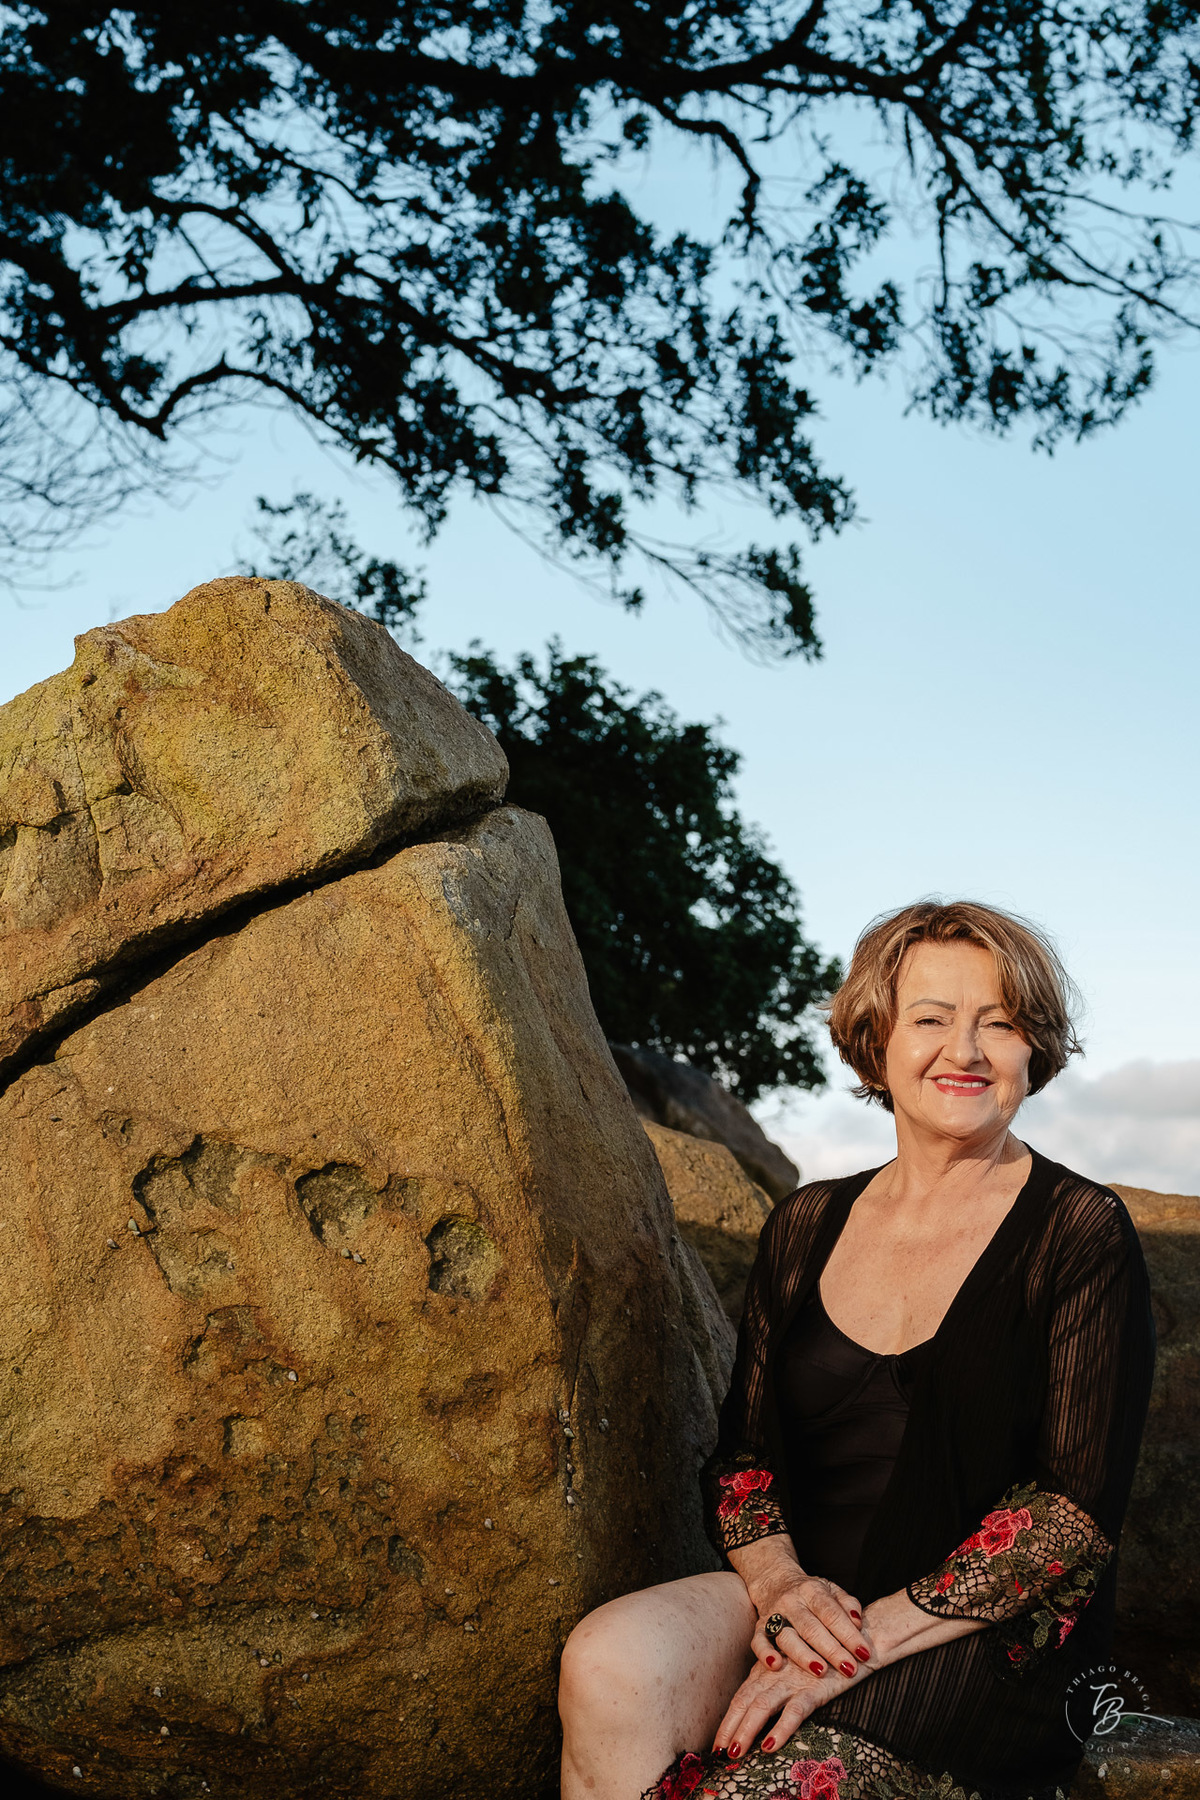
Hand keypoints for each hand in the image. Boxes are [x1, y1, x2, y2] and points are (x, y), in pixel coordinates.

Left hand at [713, 1653, 858, 1759]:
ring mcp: (794, 1679)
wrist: (856, 1637)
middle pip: (745, 1700)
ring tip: (735, 1752)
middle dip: (730, 1726)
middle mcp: (776, 1672)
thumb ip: (778, 1681)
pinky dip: (781, 1728)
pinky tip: (770, 1745)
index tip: (717, 1743)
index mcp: (769, 1668)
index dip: (729, 1718)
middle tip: (716, 1752)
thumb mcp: (796, 1666)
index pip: (742, 1695)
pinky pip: (795, 1711)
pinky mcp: (815, 1687)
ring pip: (763, 1706)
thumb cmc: (825, 1652)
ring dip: (747, 1730)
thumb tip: (760, 1713)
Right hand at [751, 1571, 871, 1681]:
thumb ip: (848, 1604)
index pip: (832, 1613)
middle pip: (812, 1628)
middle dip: (832, 1650)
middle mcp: (792, 1602)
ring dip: (804, 1656)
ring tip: (821, 1671)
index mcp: (812, 1590)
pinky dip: (765, 1654)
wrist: (775, 1581)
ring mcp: (773, 1614)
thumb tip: (858, 1622)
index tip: (864, 1653)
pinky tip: (776, 1666)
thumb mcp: (831, 1590)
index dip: (849, 1634)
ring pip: (787, 1637)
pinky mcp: (759, 1628)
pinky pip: (758, 1642)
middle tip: (849, 1668)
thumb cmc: (811, 1593)